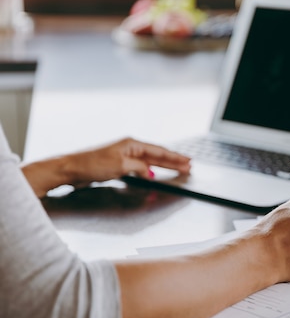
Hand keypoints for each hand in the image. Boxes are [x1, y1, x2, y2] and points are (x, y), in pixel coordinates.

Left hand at [63, 137, 190, 185]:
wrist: (72, 169)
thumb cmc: (92, 164)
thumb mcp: (120, 166)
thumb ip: (140, 168)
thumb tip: (150, 172)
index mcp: (132, 144)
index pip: (159, 151)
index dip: (175, 157)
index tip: (187, 161)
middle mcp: (130, 148)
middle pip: (157, 155)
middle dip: (174, 161)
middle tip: (188, 165)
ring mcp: (125, 156)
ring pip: (151, 161)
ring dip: (165, 165)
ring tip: (178, 168)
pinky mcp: (120, 165)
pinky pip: (142, 167)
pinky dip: (152, 170)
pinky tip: (156, 173)